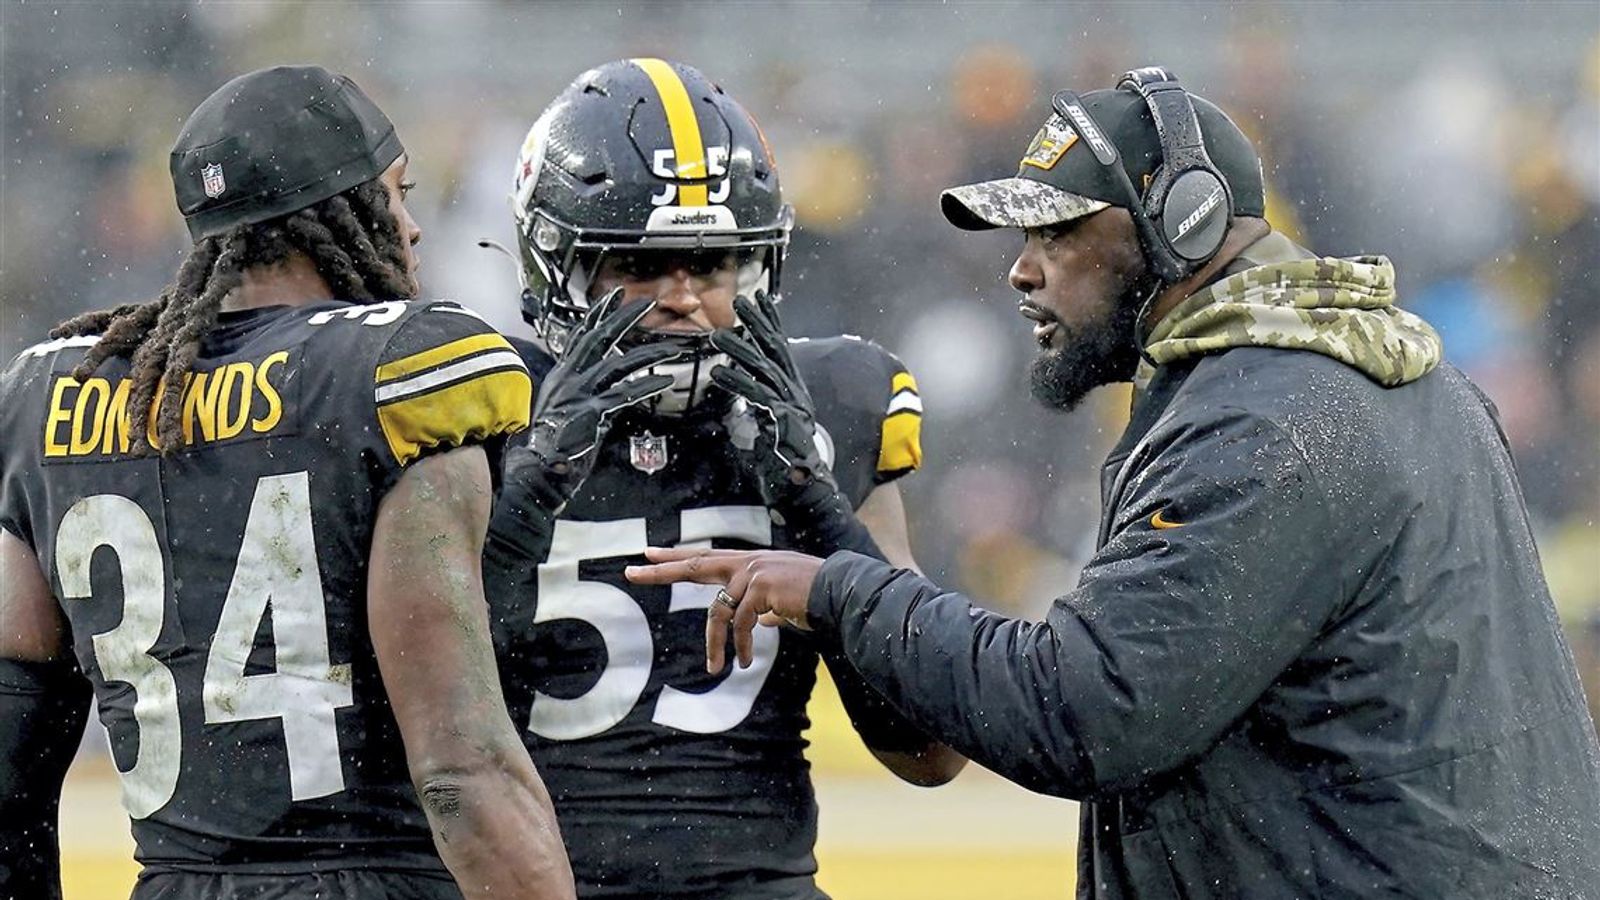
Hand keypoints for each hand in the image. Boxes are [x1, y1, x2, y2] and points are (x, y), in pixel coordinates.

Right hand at [525, 288, 686, 503]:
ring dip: (648, 355)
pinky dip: (646, 387)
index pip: (581, 336)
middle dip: (623, 317)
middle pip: (599, 338)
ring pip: (618, 364)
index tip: (613, 297)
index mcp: (562, 375)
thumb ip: (589, 397)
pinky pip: (623, 394)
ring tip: (672, 348)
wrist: (538, 468)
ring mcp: (579, 393)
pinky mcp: (590, 411)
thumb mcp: (566, 410)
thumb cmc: (552, 444)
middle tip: (646, 302)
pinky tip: (664, 381)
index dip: (598, 314)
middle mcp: (569, 378)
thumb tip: (612, 396)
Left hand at [625, 547, 823, 674]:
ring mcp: (753, 572)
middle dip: (661, 570)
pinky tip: (745, 661)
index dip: (677, 557)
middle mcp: (747, 562)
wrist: (840, 592)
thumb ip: (765, 606)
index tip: (650, 554)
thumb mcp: (782, 601)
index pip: (706, 558)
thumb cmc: (815, 598)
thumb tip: (757, 620)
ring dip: (716, 644)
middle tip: (631, 571)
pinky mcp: (760, 588)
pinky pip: (740, 623)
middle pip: (695, 565)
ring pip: (719, 611)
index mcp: (750, 563)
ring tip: (715, 667)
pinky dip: (740, 646)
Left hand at [710, 292, 834, 504]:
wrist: (806, 494)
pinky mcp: (784, 423)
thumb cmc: (783, 464)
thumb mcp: (766, 427)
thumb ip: (755, 408)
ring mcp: (792, 407)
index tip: (760, 299)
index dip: (770, 322)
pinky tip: (719, 372)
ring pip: (763, 371)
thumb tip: (737, 395)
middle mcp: (796, 394)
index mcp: (793, 392)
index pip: (781, 350)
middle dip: (758, 324)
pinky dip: (737, 383)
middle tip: (739, 301)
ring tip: (717, 336)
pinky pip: (757, 398)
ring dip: (739, 351)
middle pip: (775, 352)